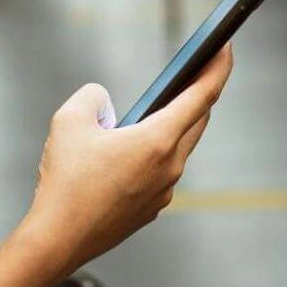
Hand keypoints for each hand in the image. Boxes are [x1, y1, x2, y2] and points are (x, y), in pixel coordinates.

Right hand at [24, 44, 233, 272]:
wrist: (61, 235)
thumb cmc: (67, 183)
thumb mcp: (68, 120)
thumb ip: (91, 97)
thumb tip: (102, 99)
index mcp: (156, 141)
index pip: (200, 97)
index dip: (216, 69)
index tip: (225, 50)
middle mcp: (168, 166)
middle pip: (196, 121)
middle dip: (197, 95)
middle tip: (194, 74)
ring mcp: (163, 189)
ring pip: (177, 147)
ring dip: (170, 125)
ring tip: (144, 114)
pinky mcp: (151, 205)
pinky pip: (160, 170)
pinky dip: (152, 152)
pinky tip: (124, 151)